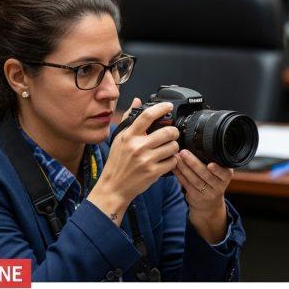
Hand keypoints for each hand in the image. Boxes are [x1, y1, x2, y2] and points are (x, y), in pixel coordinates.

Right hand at [88, 98, 179, 224]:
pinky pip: (173, 161)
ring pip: (173, 146)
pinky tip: (166, 161)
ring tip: (168, 149)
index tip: (169, 106)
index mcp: (129, 136)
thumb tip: (137, 101)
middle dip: (174, 132)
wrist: (113, 187)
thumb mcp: (118, 139)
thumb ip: (128, 119)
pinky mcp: (153, 172)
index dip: (161, 108)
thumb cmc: (116, 163)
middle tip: (172, 134)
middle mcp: (138, 146)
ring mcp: (146, 160)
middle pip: (167, 132)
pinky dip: (172, 161)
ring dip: (174, 147)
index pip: (147, 116)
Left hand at [172, 149, 232, 243]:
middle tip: (184, 152)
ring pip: (194, 180)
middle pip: (206, 175)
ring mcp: (207, 193)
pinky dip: (179, 175)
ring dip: (184, 168)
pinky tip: (174, 167)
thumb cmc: (214, 181)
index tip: (210, 164)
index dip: (217, 170)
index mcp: (226, 176)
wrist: (209, 203)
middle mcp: (219, 186)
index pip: (223, 173)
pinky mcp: (196, 197)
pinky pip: (186, 184)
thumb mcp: (221, 172)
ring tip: (176, 158)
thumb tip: (199, 142)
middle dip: (194, 163)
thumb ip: (215, 160)